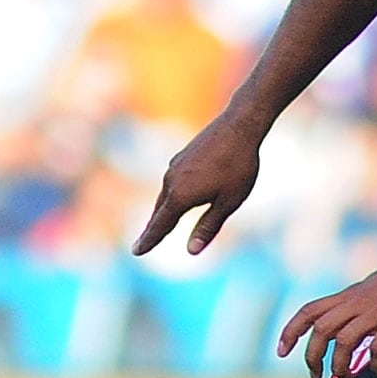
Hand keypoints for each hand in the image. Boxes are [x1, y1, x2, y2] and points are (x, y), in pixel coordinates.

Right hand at [133, 114, 262, 256]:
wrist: (240, 126)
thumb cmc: (238, 167)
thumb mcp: (228, 202)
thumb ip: (208, 227)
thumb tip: (191, 251)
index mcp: (181, 196)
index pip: (160, 225)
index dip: (149, 240)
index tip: (137, 252)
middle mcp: (171, 181)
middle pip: (160, 212)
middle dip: (153, 229)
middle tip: (142, 245)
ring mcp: (174, 166)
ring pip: (165, 195)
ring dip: (162, 212)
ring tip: (158, 225)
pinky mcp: (181, 157)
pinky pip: (172, 182)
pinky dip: (171, 195)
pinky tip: (177, 196)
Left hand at [277, 250, 376, 377]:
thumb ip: (364, 304)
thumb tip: (354, 325)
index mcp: (352, 294)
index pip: (310, 310)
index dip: (291, 331)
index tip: (282, 352)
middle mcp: (360, 300)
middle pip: (320, 329)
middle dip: (312, 357)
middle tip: (318, 377)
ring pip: (343, 341)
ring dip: (342, 367)